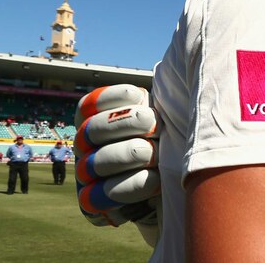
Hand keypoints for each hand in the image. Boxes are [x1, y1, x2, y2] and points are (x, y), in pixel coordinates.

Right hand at [74, 84, 161, 246]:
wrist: (168, 186)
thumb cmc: (169, 141)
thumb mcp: (166, 113)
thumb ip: (164, 93)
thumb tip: (180, 61)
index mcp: (96, 119)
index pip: (93, 103)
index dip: (118, 98)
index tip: (144, 98)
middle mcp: (84, 144)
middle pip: (93, 130)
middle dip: (130, 125)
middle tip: (157, 126)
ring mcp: (84, 173)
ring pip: (97, 161)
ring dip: (133, 155)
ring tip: (157, 155)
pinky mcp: (91, 203)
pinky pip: (104, 194)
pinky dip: (132, 186)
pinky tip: (156, 180)